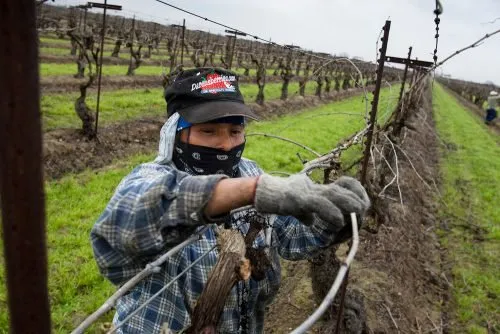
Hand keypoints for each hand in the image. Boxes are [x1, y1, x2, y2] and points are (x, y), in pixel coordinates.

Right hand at [254, 174, 369, 227]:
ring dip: (350, 205)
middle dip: (358, 203)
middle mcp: (319, 189)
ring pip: (336, 195)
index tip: (362, 210)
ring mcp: (310, 193)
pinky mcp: (300, 199)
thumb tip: (310, 221)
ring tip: (358, 215)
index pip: (347, 184)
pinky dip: (331, 212)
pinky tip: (338, 222)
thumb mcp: (298, 206)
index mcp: (321, 190)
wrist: (265, 193)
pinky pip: (319, 204)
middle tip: (360, 219)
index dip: (358, 194)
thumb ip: (307, 213)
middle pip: (346, 189)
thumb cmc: (282, 199)